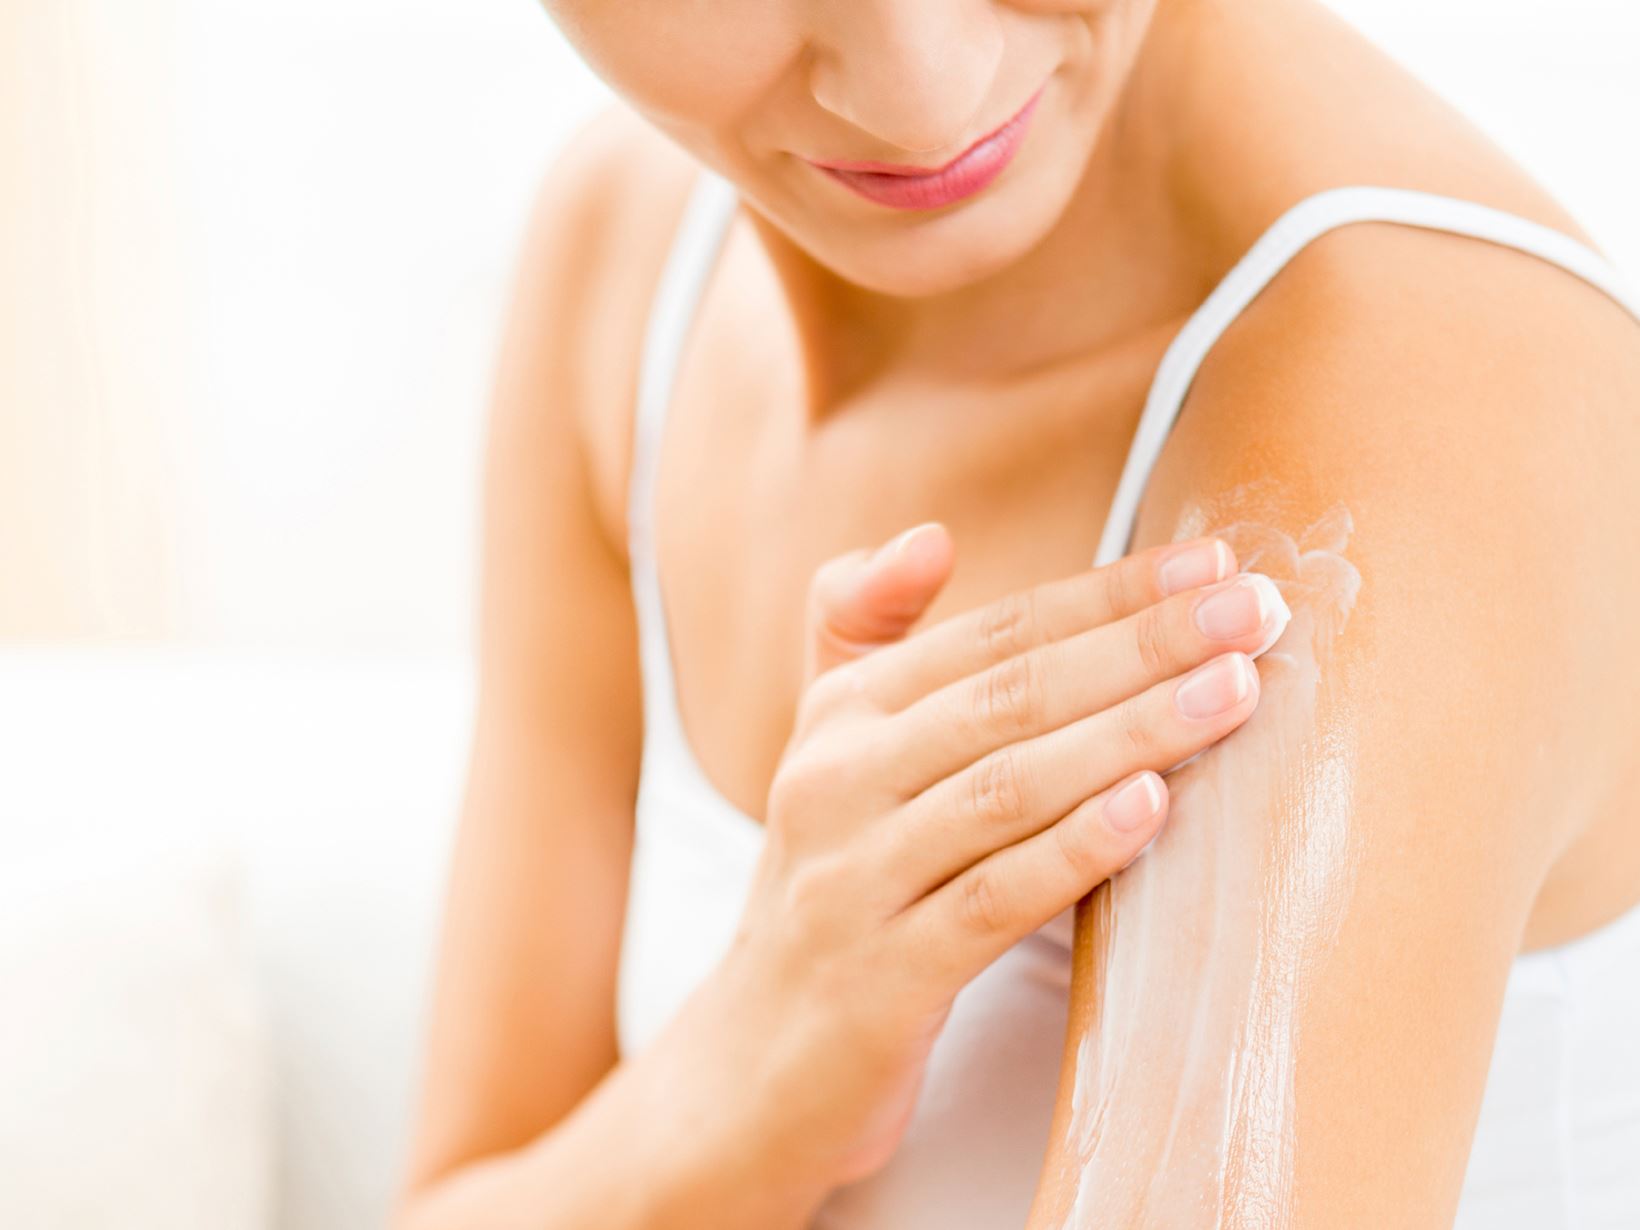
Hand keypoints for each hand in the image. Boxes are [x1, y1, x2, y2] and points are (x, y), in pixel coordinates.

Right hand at [643, 522, 1291, 1208]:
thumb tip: (931, 535)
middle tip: (1256, 610)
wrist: (747, 1068)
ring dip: (1131, 732)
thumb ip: (864, 634)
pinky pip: (989, 901)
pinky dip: (1073, 851)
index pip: (994, 633)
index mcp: (840, 717)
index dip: (1107, 593)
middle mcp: (836, 782)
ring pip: (1008, 787)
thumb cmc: (826, 890)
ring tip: (1235, 692)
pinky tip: (1152, 809)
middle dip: (1141, 645)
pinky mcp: (879, 980)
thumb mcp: (825, 752)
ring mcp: (852, 881)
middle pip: (1010, 695)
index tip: (1215, 565)